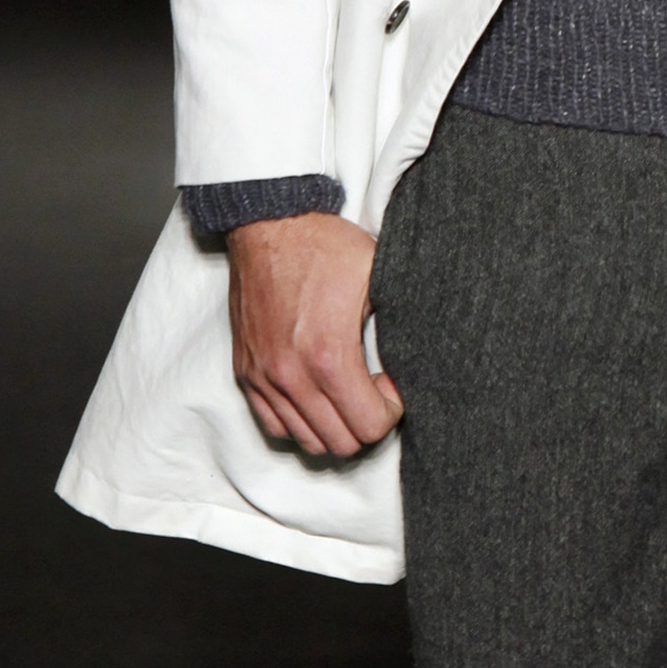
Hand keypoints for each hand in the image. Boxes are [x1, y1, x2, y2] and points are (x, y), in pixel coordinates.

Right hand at [227, 210, 401, 458]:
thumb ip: (401, 325)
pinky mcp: (246, 372)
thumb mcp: (380, 278)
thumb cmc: (325, 247)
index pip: (368, 428)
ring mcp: (264, 377)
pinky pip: (273, 425)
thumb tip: (421, 356)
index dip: (390, 411)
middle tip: (372, 390)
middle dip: (365, 423)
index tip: (390, 385)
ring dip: (334, 425)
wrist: (268, 223)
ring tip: (345, 390)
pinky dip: (300, 422)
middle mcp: (291, 375)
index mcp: (329, 356)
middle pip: (340, 444)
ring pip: (308, 440)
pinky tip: (316, 394)